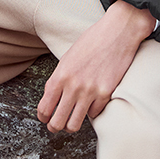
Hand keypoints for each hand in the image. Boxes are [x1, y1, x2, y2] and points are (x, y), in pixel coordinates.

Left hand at [37, 0, 155, 133]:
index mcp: (60, 75)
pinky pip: (94, 114)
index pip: (44, 107)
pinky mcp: (106, 94)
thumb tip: (52, 97)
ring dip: (71, 126)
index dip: (43, 117)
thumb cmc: (92, 41)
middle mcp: (73, 86)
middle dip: (54, 126)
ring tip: (72, 122)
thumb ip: (59, 78)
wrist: (117, 32)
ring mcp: (90, 92)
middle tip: (56, 125)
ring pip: (74, 125)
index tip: (45, 118)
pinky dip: (92, 111)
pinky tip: (92, 103)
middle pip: (57, 122)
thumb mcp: (68, 57)